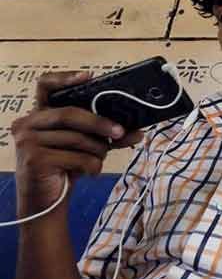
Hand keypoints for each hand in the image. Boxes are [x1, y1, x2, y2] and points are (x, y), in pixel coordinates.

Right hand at [11, 71, 142, 216]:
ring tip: (98, 160)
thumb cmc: (66, 167)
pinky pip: (76, 157)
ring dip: (97, 151)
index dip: (66, 78)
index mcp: (38, 114)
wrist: (47, 202)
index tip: (89, 77)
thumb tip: (138, 131)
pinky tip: (90, 172)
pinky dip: (92, 166)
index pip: (45, 85)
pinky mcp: (34, 160)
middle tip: (120, 132)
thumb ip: (108, 135)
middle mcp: (27, 123)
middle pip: (69, 114)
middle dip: (99, 123)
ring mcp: (27, 141)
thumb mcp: (87, 146)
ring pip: (76, 138)